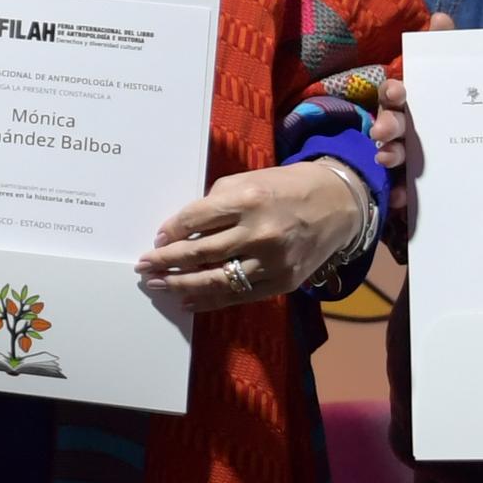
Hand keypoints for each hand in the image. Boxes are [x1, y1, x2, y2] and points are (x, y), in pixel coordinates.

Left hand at [138, 159, 368, 312]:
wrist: (338, 205)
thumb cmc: (284, 188)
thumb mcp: (247, 181)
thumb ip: (215, 204)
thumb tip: (181, 230)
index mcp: (247, 200)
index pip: (194, 220)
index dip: (170, 231)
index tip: (157, 239)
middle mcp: (259, 233)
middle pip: (200, 253)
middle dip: (166, 261)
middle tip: (144, 265)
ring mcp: (272, 261)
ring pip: (216, 280)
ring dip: (180, 284)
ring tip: (158, 284)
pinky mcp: (283, 282)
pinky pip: (238, 296)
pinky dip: (209, 300)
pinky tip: (187, 300)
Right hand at [367, 12, 454, 241]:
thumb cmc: (459, 105)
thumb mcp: (456, 75)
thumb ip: (445, 47)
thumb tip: (441, 16)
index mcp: (414, 102)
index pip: (397, 93)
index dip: (394, 92)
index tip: (399, 92)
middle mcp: (406, 127)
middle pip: (391, 124)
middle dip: (387, 126)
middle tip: (383, 132)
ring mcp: (409, 155)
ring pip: (393, 154)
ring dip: (388, 156)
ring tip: (388, 161)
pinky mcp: (416, 182)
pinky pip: (403, 188)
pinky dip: (399, 193)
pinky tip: (402, 198)